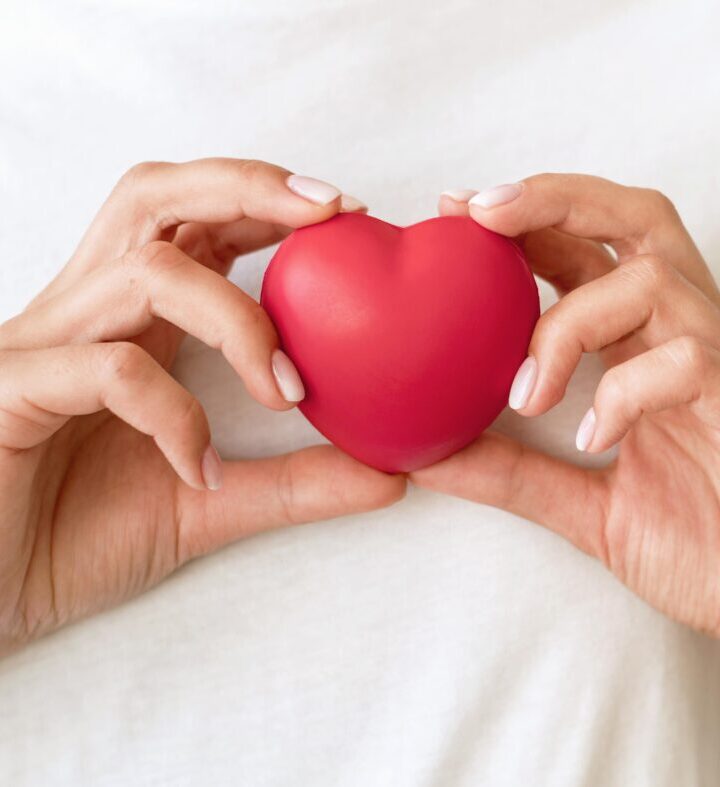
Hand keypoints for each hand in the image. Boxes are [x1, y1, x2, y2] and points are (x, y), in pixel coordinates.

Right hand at [0, 158, 403, 651]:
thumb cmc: (76, 536)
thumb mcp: (206, 503)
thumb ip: (293, 485)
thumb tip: (391, 475)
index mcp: (128, 322)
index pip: (193, 223)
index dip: (265, 200)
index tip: (347, 215)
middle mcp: (84, 316)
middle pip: (155, 199)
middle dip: (247, 188)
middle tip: (330, 213)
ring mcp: (41, 349)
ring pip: (144, 273)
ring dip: (235, 321)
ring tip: (285, 390)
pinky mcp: (8, 393)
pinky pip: (105, 370)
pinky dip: (173, 414)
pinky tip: (197, 468)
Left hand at [414, 175, 719, 635]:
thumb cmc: (699, 546)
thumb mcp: (584, 506)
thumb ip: (514, 475)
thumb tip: (430, 458)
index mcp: (642, 346)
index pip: (584, 254)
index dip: (523, 223)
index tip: (455, 213)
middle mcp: (680, 336)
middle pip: (634, 220)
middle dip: (554, 200)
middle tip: (480, 212)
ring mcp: (719, 362)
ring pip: (651, 279)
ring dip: (569, 324)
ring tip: (530, 394)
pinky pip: (688, 359)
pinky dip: (625, 391)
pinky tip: (596, 438)